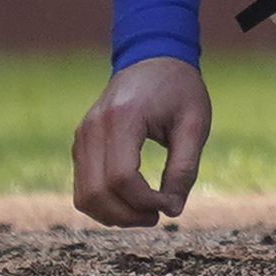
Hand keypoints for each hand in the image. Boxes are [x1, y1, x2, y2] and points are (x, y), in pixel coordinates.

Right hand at [72, 57, 213, 225]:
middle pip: (96, 192)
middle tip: (158, 217)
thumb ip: (185, 167)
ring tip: (147, 213)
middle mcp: (93, 128)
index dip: (145, 201)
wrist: (153, 58)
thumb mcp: (195, 123)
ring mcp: (82, 136)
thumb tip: (173, 211)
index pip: (121, 177)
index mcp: (123, 118)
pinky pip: (83, 187)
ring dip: (113, 215)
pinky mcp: (80, 144)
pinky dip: (104, 204)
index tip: (170, 205)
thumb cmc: (179, 88)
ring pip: (84, 196)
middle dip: (127, 215)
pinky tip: (132, 203)